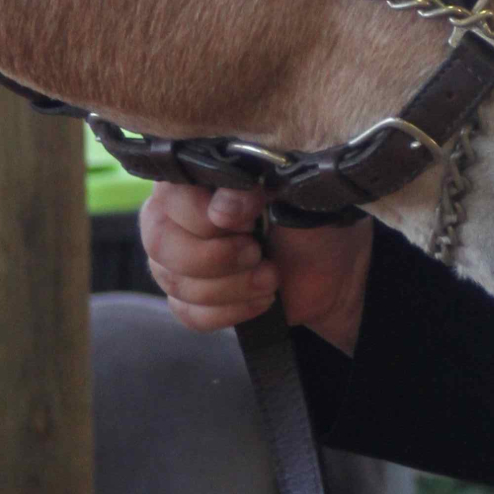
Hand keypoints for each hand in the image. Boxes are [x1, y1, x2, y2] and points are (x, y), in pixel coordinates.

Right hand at [139, 183, 373, 354]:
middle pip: (163, 244)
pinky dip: (231, 312)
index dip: (207, 214)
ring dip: (233, 287)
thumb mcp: (290, 193)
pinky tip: (261, 298)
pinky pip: (188, 314)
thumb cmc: (306, 218)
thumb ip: (255, 189)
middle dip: (219, 257)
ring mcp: (174, 260)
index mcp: (194, 179)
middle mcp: (171, 216)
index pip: (172, 197)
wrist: (330, 267)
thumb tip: (223, 208)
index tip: (253, 214)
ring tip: (271, 276)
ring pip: (176, 283)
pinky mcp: (187, 298)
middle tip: (258, 252)